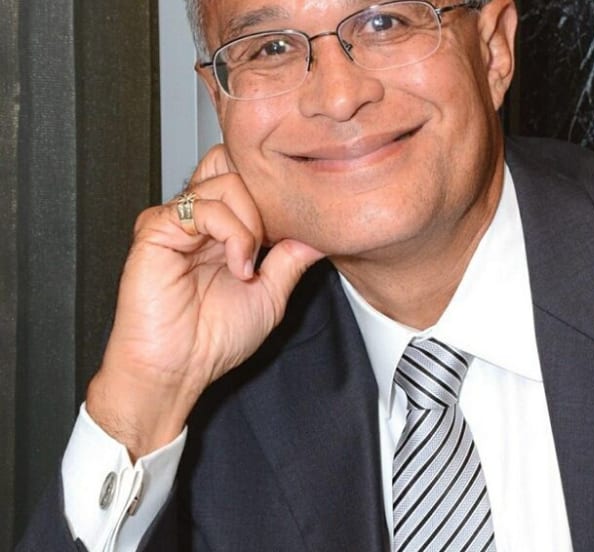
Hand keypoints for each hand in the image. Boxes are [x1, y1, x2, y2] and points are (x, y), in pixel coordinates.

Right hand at [87, 145, 325, 457]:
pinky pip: (202, 207)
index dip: (275, 196)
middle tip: (271, 244)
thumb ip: (291, 258)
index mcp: (220, 227)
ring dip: (251, 224)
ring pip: (227, 182)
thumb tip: (319, 234)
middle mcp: (197, 218)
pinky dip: (233, 233)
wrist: (177, 369)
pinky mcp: (156, 229)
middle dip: (265, 201)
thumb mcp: (271, 294)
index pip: (247, 177)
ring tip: (250, 266)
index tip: (292, 234)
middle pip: (236, 166)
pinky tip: (238, 266)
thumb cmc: (213, 339)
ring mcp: (176, 220)